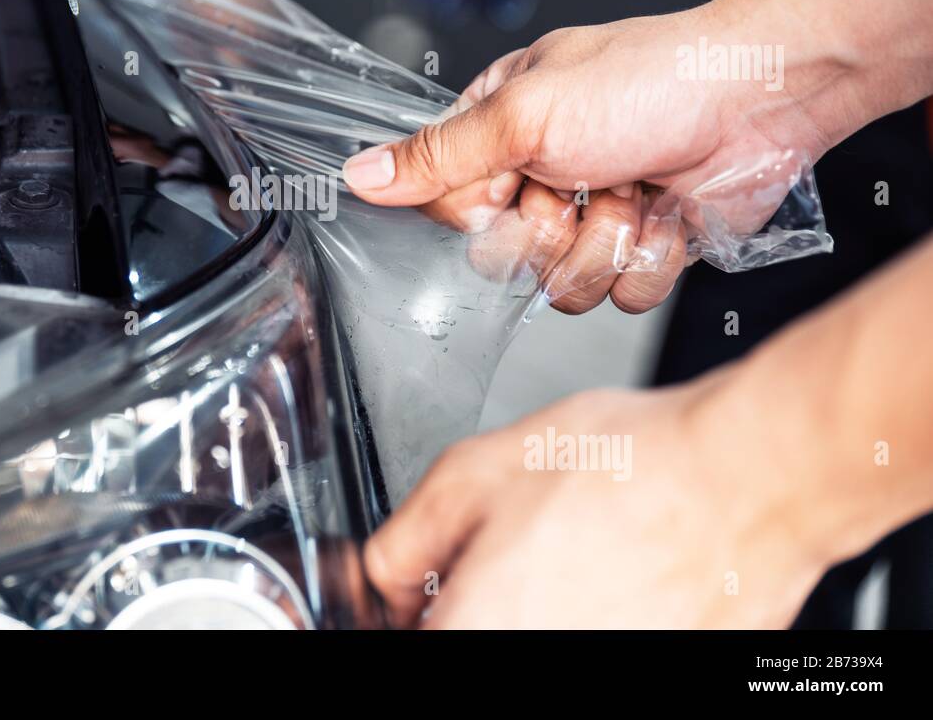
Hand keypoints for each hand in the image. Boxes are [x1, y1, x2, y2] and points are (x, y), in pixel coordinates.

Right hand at [343, 5, 840, 311]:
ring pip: (564, 286)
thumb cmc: (650, 80)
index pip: (450, 207)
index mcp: (502, 129)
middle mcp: (544, 175)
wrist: (764, 96)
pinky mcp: (645, 247)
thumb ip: (439, 154)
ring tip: (636, 192)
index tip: (517, 182)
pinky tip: (669, 214)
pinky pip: (623, 296)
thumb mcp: (524, 113)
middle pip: (504, 257)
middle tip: (582, 183)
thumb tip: (359, 173)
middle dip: (551, 230)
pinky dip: (651, 259)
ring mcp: (595, 214)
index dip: (482, 210)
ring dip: (607, 244)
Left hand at [363, 372, 832, 627]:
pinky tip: (620, 574)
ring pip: (541, 634)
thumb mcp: (471, 473)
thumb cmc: (632, 469)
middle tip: (518, 554)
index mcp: (476, 632)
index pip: (413, 636)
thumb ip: (404, 542)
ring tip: (578, 557)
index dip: (421, 605)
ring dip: (544, 607)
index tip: (436, 583)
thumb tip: (390, 580)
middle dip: (483, 599)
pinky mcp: (659, 665)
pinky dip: (603, 612)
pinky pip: (604, 633)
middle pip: (478, 633)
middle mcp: (539, 662)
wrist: (747, 478)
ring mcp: (605, 669)